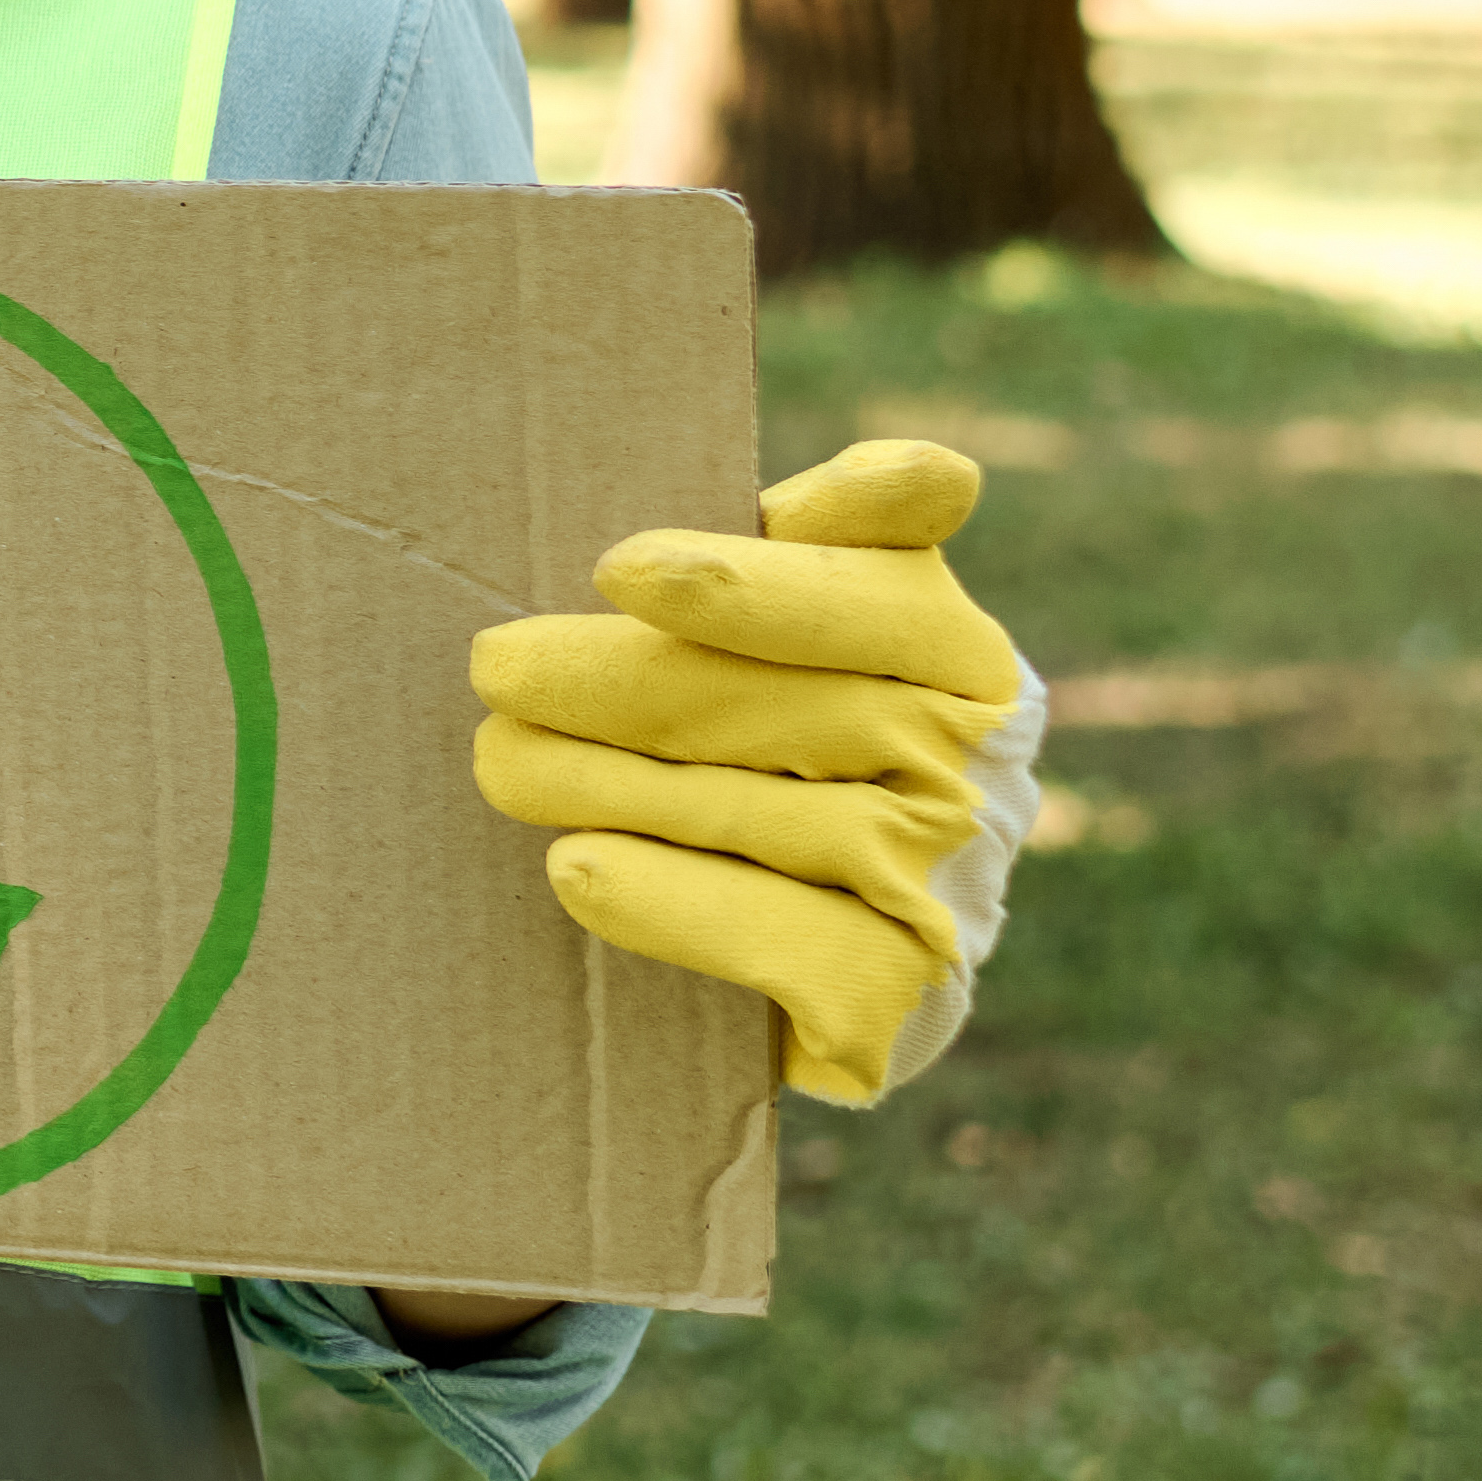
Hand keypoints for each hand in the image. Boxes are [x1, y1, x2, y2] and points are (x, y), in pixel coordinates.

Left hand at [469, 438, 1042, 1107]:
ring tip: (500, 761)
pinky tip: (578, 869)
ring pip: (790, 825)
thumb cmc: (776, 746)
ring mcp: (952, 895)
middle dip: (636, 687)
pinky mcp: (899, 1005)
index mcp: (969, 660)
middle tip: (497, 667)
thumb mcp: (802, 634)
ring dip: (626, 789)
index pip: (883, 600)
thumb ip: (830, 547)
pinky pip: (793, 950)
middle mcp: (983, 776)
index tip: (620, 569)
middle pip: (809, 714)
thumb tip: (905, 475)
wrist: (809, 955)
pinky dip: (682, 906)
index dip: (762, 587)